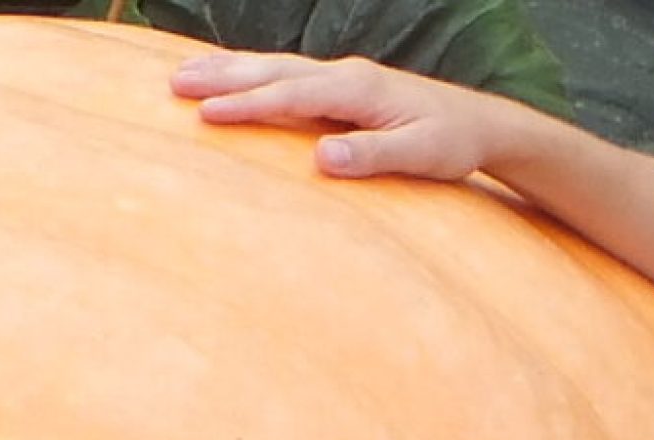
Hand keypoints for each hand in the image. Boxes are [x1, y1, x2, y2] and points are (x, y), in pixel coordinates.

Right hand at [169, 51, 545, 180]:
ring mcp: (343, 75)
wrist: (480, 123)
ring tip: (183, 73)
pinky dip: (253, 70)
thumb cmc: (451, 144)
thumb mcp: (420, 157)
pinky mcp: (342, 83)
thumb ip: (372, 156)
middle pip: (274, 71)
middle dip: (223, 77)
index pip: (292, 96)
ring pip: (276, 66)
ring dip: (230, 68)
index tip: (207, 113)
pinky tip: (231, 75)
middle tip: (173, 83)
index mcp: (359, 90)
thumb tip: (321, 159)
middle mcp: (346, 74)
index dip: (249, 105)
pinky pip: (288, 72)